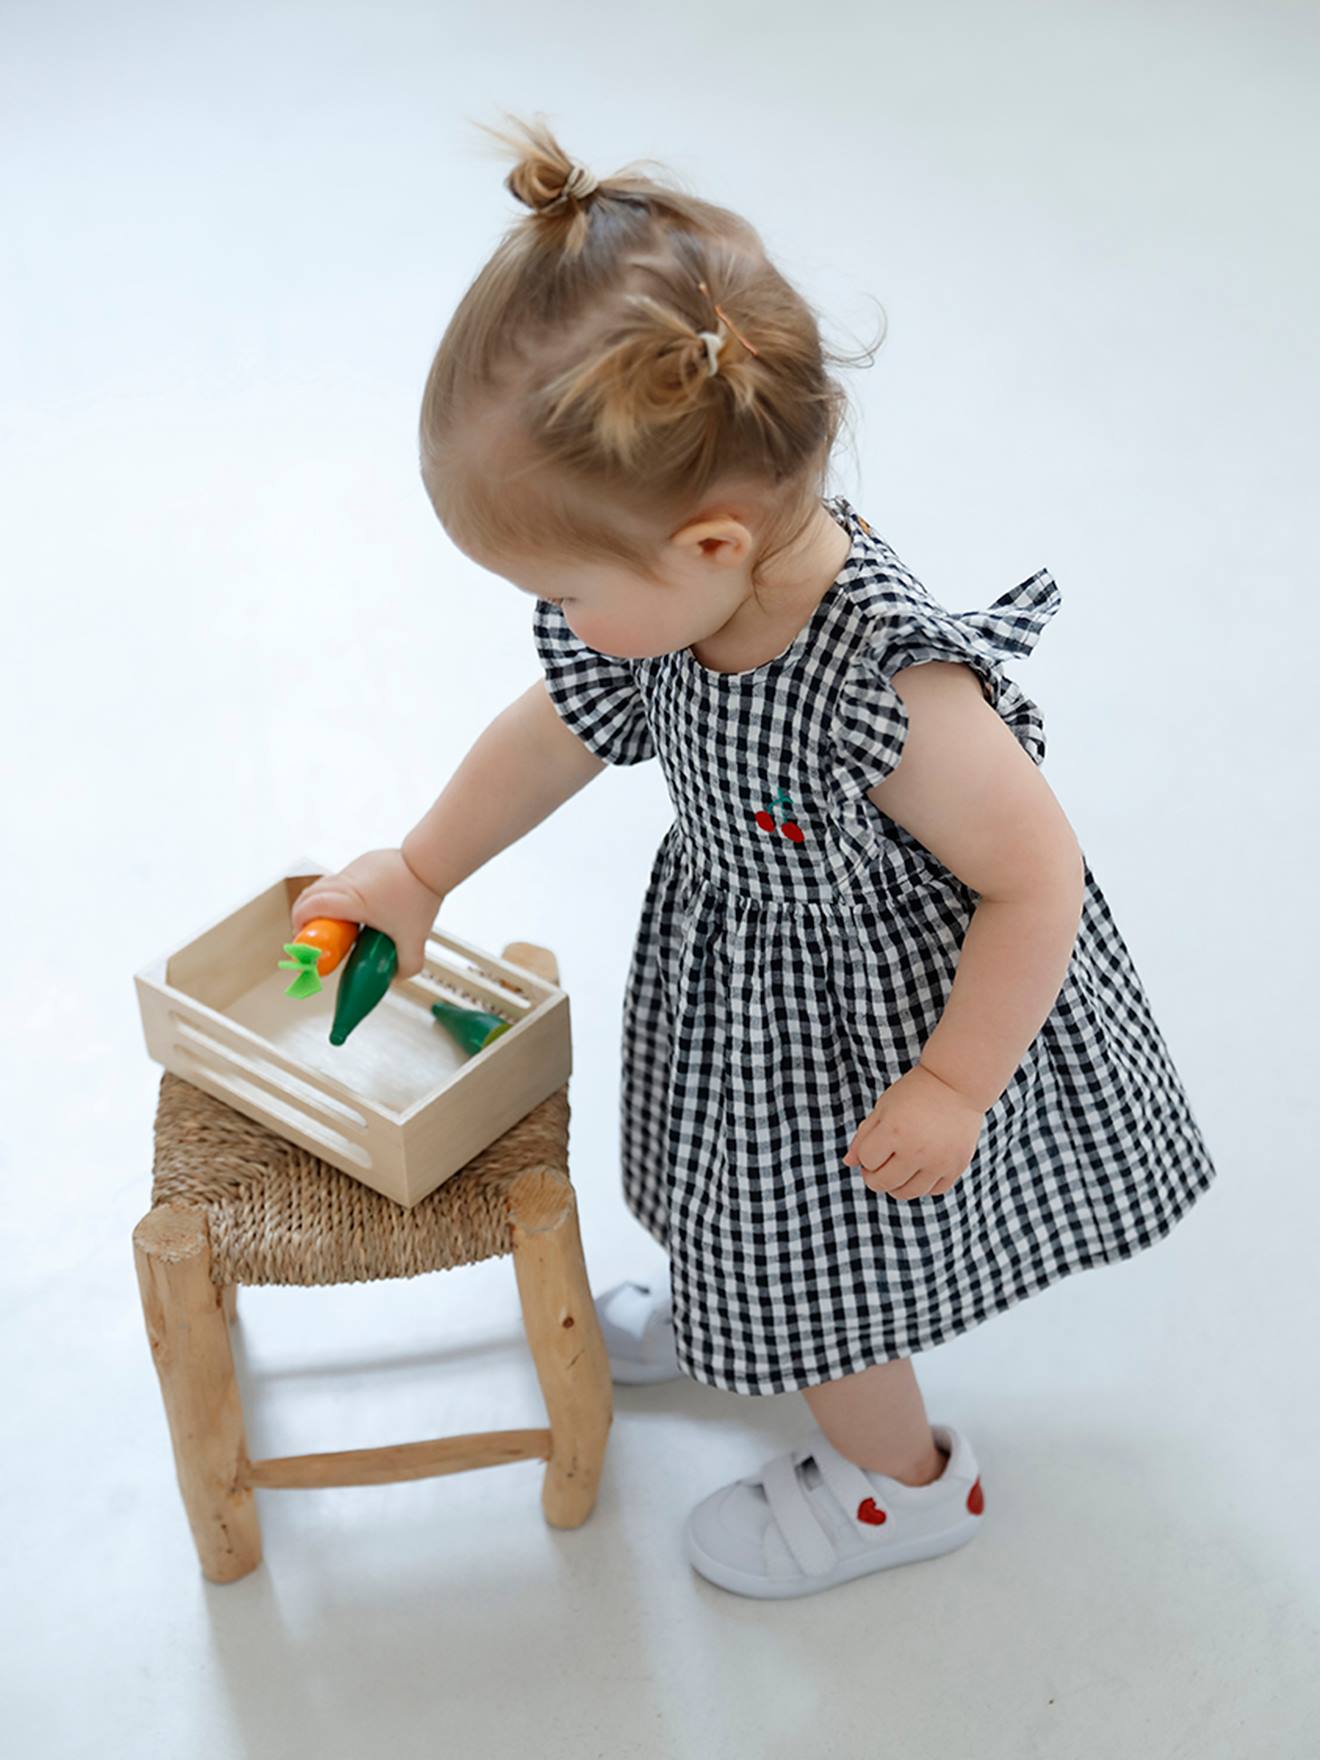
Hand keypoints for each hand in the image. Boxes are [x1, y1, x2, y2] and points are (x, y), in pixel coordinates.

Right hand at [289, 847, 442, 981]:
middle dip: (304, 916)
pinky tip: (357, 908)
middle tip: (314, 935)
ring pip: (324, 885)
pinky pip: (341, 879)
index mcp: (352, 899)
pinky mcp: (363, 862)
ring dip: (321, 904)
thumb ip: (407, 965)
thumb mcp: (414, 939)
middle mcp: (347, 881)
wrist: (431, 862)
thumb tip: (394, 977)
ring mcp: (353, 869)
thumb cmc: (420, 895)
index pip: (310, 907)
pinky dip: (339, 894)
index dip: (299, 922)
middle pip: (309, 895)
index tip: (303, 938)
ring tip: (336, 924)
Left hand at [842, 1063, 987, 1199]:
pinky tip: (921, 1169)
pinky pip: (933, 1190)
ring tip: (899, 1167)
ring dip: (896, 1185)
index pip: (867, 1161)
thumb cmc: (914, 1093)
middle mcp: (916, 1150)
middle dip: (874, 1176)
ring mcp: (938, 1161)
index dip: (866, 1155)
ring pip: (907, 1193)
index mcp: (893, 1131)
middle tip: (880, 1162)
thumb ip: (863, 1136)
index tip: (875, 1144)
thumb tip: (848, 1163)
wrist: (956, 1084)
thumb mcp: (883, 1108)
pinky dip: (923, 1185)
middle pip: (882, 1183)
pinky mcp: (956, 1166)